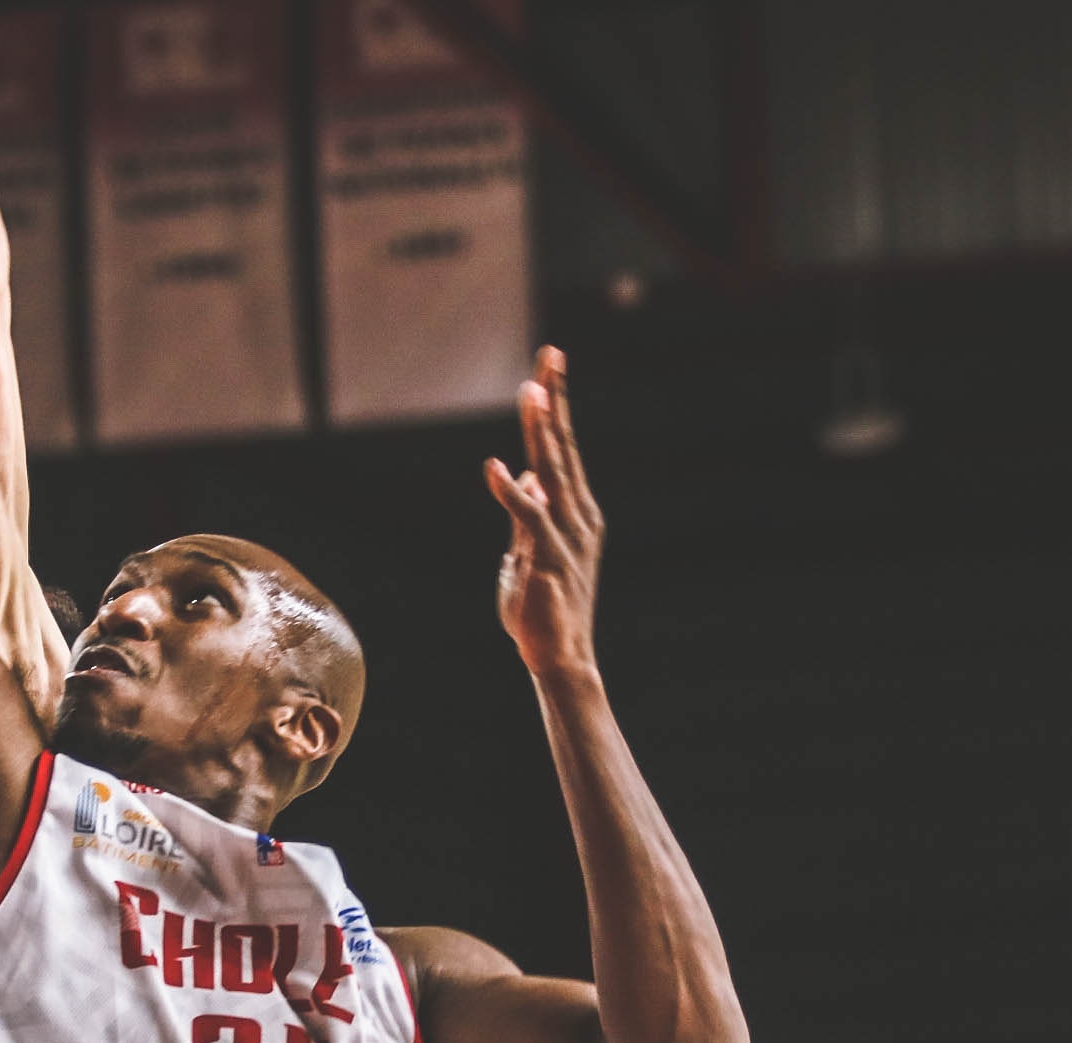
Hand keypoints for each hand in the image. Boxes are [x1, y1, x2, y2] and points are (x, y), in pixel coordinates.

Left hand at [483, 346, 605, 678]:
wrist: (560, 657)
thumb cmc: (542, 607)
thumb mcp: (529, 550)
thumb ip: (528, 512)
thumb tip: (526, 475)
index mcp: (575, 511)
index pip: (563, 449)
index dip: (556, 406)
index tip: (550, 364)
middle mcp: (577, 516)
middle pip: (563, 448)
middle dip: (555, 401)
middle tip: (549, 355)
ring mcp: (566, 537)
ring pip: (552, 473)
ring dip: (540, 432)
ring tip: (530, 392)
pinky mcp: (548, 561)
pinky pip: (529, 521)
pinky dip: (512, 494)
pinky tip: (494, 469)